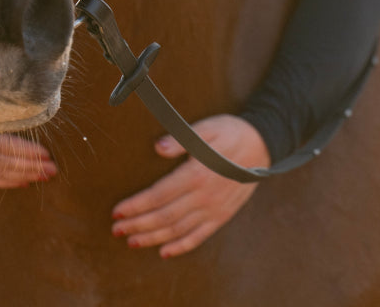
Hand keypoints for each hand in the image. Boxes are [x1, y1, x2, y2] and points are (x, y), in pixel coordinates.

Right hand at [0, 127, 57, 188]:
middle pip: (4, 162)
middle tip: (53, 168)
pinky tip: (25, 182)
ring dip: (24, 175)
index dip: (25, 150)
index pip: (3, 145)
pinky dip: (8, 182)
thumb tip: (27, 98)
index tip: (46, 153)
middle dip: (30, 166)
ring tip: (45, 175)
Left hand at [111, 114, 268, 257]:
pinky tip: (165, 251)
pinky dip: (181, 246)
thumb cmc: (231, 132)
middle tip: (117, 230)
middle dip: (138, 225)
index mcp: (197, 173)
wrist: (262, 145)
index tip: (117, 211)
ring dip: (153, 238)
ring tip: (132, 242)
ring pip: (178, 229)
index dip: (136, 205)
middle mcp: (204, 196)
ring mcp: (214, 209)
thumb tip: (159, 147)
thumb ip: (182, 138)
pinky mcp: (222, 215)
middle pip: (164, 216)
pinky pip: (199, 236)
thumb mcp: (208, 127)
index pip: (159, 195)